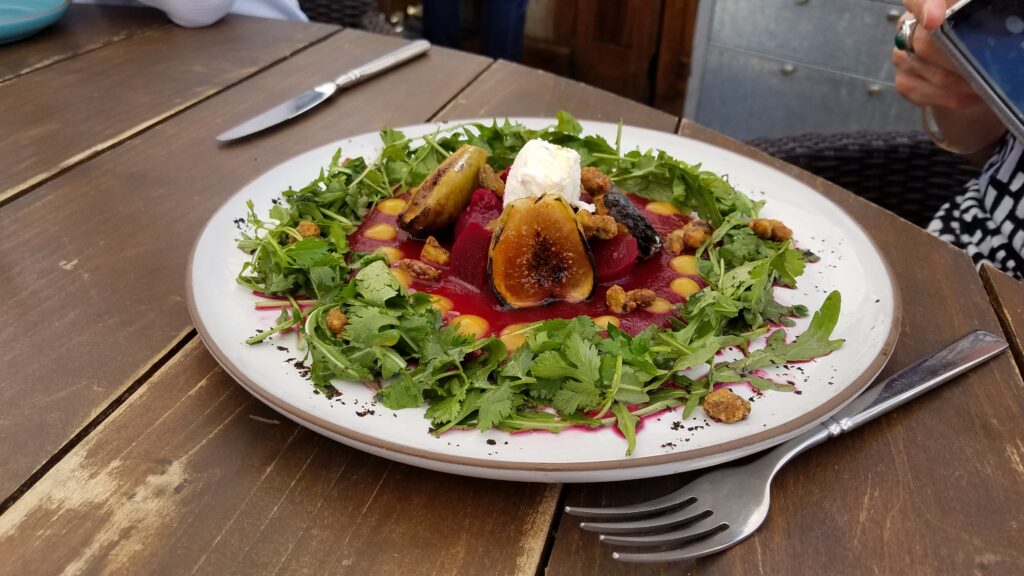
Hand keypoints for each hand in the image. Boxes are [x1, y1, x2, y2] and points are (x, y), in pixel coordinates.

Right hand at [893, 0, 1005, 158]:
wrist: (960, 71)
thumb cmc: (974, 41)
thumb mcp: (980, 23)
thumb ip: (980, 19)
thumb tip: (994, 25)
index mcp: (929, 5)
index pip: (917, 0)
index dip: (925, 7)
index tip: (934, 20)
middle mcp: (908, 27)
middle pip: (926, 43)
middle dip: (960, 59)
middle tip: (985, 66)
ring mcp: (902, 56)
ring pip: (934, 73)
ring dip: (964, 83)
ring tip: (985, 83)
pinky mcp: (903, 82)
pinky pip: (927, 94)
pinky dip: (954, 98)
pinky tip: (970, 96)